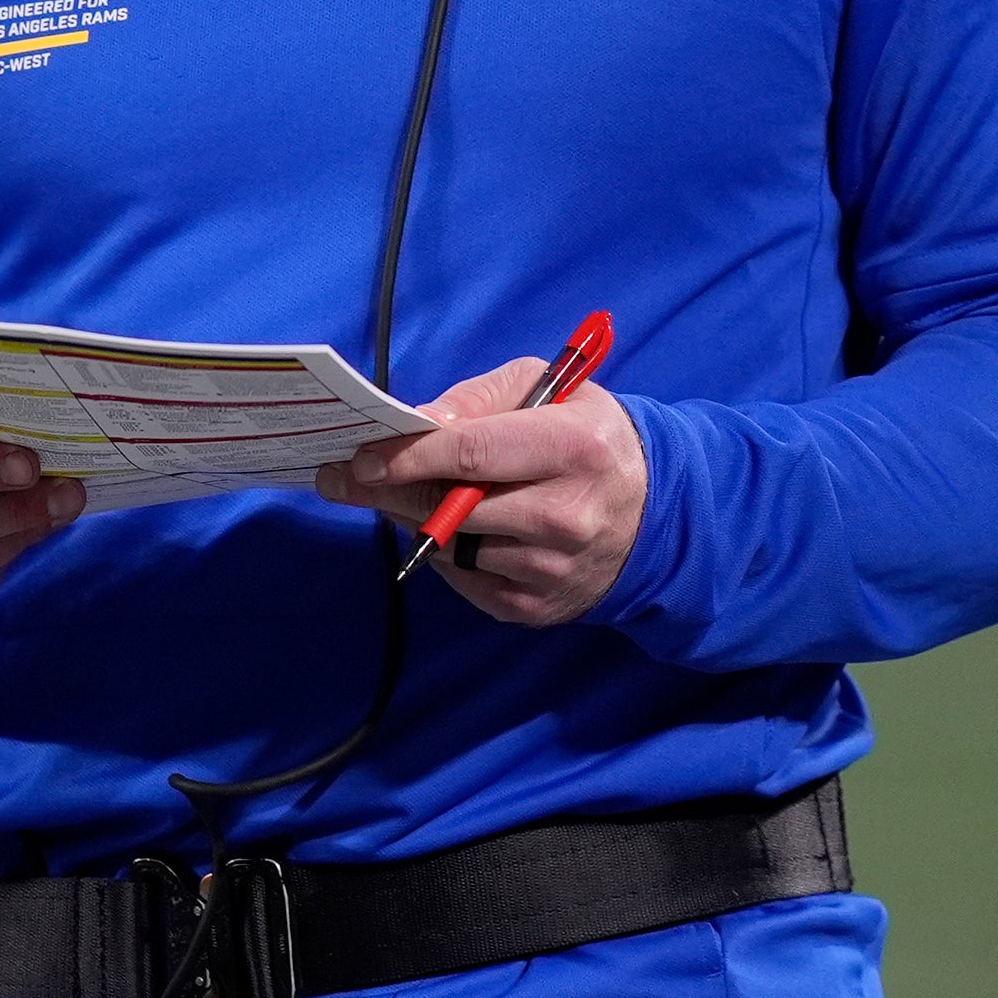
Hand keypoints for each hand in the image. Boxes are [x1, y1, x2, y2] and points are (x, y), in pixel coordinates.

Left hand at [314, 357, 645, 626]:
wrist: (656, 516)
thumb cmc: (587, 439)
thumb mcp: (547, 390)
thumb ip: (479, 399)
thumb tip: (417, 423)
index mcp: (572, 448)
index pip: (470, 455)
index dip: (406, 457)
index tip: (358, 458)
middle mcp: (567, 515)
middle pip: (450, 509)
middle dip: (387, 491)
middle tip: (341, 478)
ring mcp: (552, 570)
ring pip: (450, 548)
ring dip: (416, 520)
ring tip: (407, 494)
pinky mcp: (537, 608)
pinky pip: (463, 580)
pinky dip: (447, 553)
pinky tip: (454, 528)